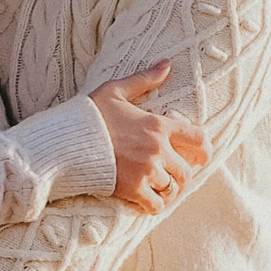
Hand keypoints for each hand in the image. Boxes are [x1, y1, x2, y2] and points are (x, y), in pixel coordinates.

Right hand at [90, 63, 208, 214]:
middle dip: (182, 176)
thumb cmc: (89, 115)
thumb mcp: (116, 91)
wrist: (66, 140)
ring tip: (160, 190)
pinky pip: (156, 205)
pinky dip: (155, 206)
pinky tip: (148, 202)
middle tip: (174, 178)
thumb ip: (144, 79)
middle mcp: (158, 149)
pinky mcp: (133, 189)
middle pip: (187, 171)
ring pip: (172, 189)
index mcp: (158, 125)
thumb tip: (167, 64)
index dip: (203, 151)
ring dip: (168, 191)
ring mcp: (146, 170)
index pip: (198, 139)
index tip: (199, 157)